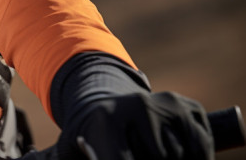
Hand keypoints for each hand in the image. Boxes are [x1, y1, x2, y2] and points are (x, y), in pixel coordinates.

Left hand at [57, 91, 213, 159]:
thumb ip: (58, 157)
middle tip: (132, 153)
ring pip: (182, 157)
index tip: (123, 159)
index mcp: (106, 120)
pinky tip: (173, 154)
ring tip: (149, 154)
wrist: (108, 105)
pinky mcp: (189, 107)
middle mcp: (137, 107)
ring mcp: (166, 105)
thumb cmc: (89, 138)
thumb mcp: (70, 149)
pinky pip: (202, 147)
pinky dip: (195, 156)